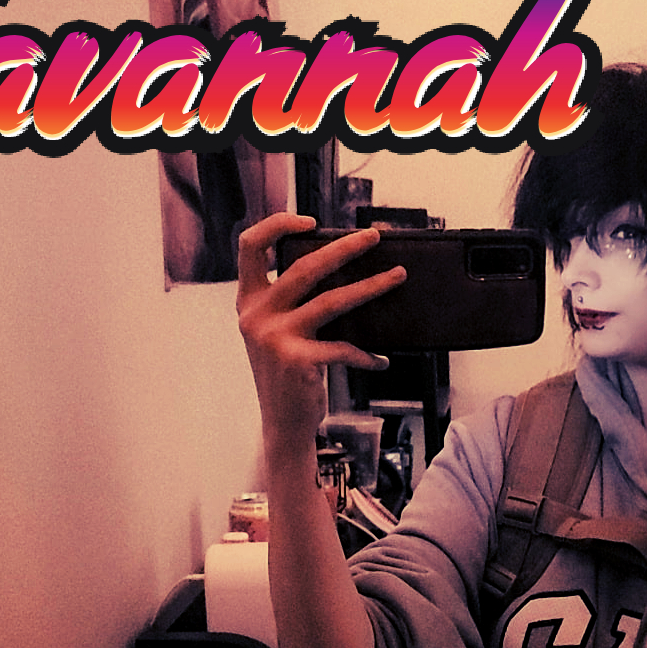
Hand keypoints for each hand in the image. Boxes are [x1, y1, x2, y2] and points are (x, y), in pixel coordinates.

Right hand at [236, 213, 405, 462]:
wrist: (282, 425)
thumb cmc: (287, 377)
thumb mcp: (277, 335)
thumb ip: (291, 305)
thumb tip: (341, 271)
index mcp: (249, 302)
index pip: (250, 246)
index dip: (277, 225)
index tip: (310, 221)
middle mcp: (257, 316)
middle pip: (305, 267)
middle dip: (344, 247)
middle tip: (373, 237)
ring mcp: (276, 337)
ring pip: (333, 301)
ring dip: (371, 287)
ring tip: (397, 277)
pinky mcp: (298, 360)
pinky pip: (344, 348)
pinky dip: (367, 355)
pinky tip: (381, 361)